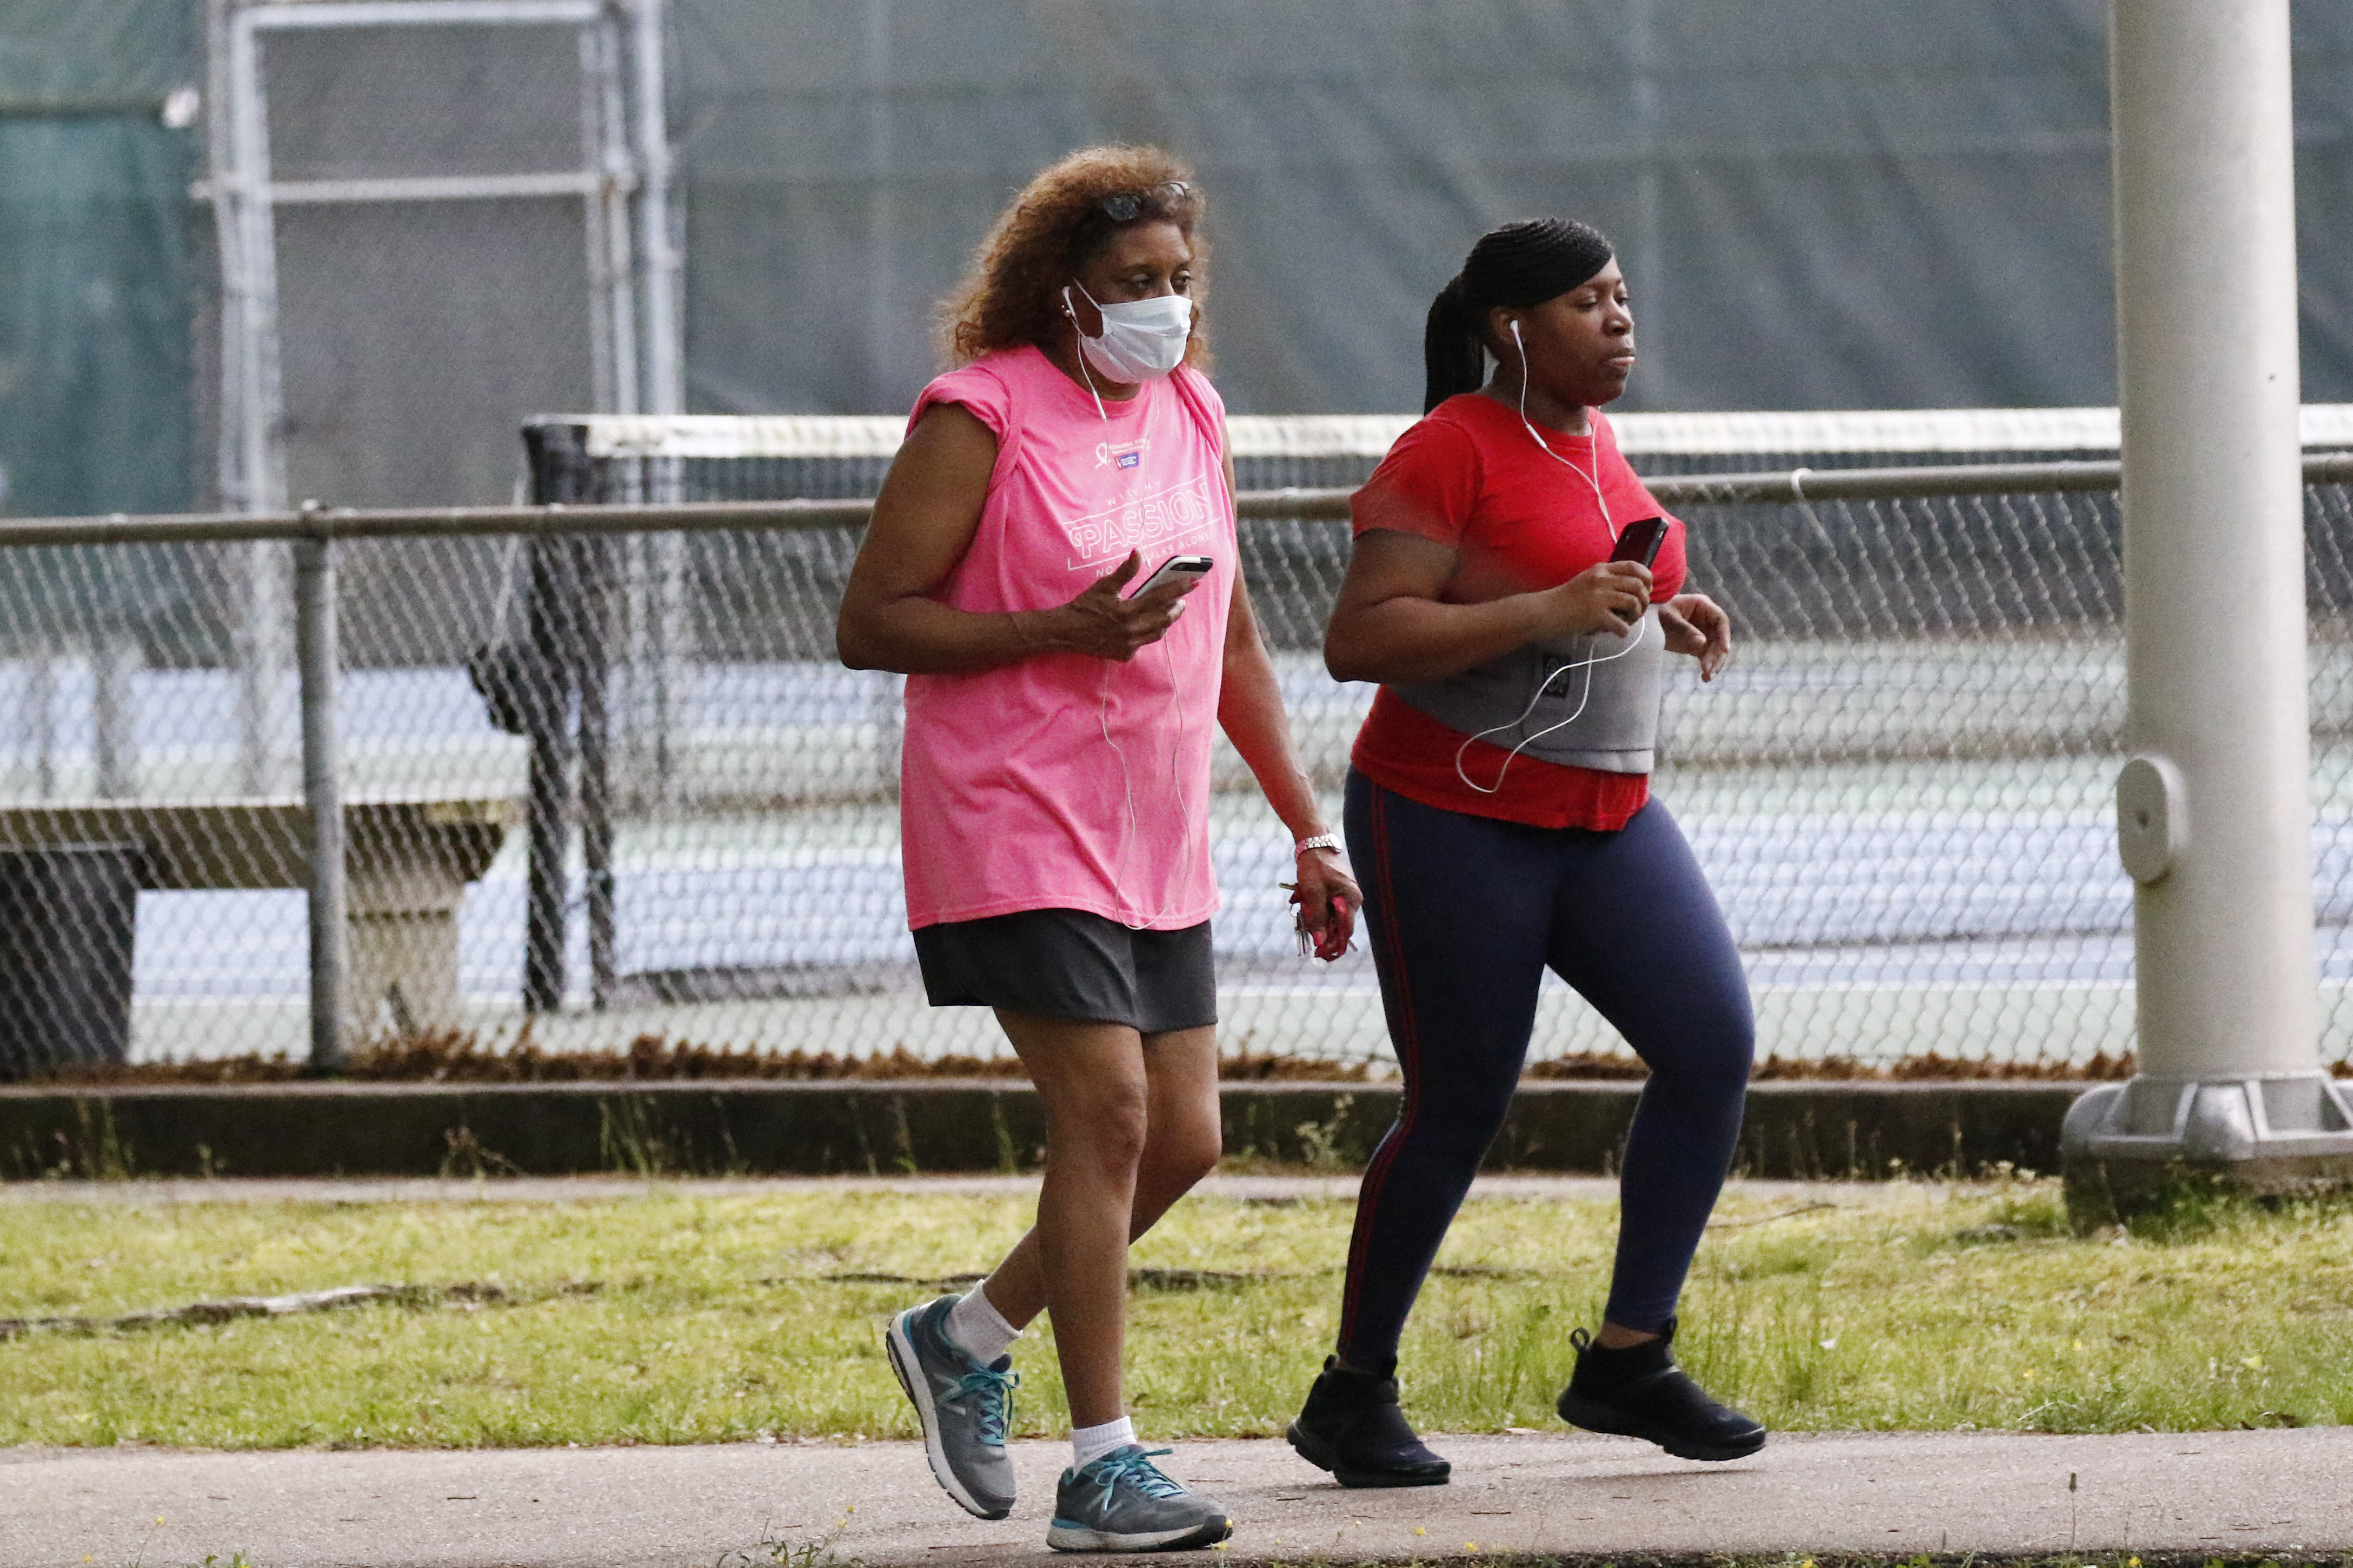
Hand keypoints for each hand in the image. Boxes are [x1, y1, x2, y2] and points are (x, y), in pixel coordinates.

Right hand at [1051, 551, 1202, 660]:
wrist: (1066, 632)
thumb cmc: (1085, 606)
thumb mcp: (1104, 586)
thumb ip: (1125, 571)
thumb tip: (1138, 552)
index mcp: (1127, 611)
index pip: (1161, 597)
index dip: (1179, 588)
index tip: (1194, 582)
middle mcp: (1131, 630)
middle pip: (1165, 619)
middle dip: (1177, 608)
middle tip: (1182, 600)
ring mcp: (1129, 645)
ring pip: (1157, 633)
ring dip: (1165, 622)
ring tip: (1169, 611)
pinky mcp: (1124, 654)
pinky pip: (1143, 643)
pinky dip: (1148, 633)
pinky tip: (1146, 625)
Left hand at [1288, 847, 1360, 962]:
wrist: (1314, 844)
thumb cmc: (1314, 866)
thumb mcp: (1313, 892)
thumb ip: (1317, 917)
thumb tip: (1321, 941)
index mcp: (1351, 900)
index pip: (1345, 930)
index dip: (1334, 945)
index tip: (1320, 955)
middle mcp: (1352, 900)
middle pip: (1338, 926)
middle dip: (1323, 932)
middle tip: (1309, 942)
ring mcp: (1345, 896)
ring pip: (1331, 918)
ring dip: (1316, 919)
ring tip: (1302, 904)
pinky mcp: (1337, 893)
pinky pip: (1327, 908)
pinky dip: (1316, 909)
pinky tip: (1304, 900)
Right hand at [1535, 560, 1652, 641]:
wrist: (1545, 612)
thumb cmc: (1565, 599)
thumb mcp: (1587, 581)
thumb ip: (1606, 581)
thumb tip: (1632, 591)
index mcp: (1601, 569)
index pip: (1634, 566)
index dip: (1646, 578)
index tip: (1645, 590)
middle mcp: (1602, 579)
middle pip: (1638, 585)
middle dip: (1644, 600)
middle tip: (1637, 611)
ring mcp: (1600, 597)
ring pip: (1634, 603)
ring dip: (1636, 615)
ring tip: (1627, 621)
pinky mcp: (1596, 615)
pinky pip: (1622, 624)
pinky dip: (1624, 631)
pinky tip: (1618, 632)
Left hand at [1660, 593, 1732, 679]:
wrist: (1646, 622)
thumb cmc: (1657, 614)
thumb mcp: (1669, 620)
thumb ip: (1686, 630)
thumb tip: (1703, 642)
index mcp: (1702, 606)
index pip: (1720, 620)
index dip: (1725, 635)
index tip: (1725, 649)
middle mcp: (1707, 619)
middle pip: (1720, 638)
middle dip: (1718, 655)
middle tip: (1711, 670)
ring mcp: (1704, 632)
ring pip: (1716, 649)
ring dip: (1713, 663)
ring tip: (1707, 677)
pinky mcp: (1698, 644)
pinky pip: (1707, 656)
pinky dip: (1706, 666)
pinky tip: (1705, 678)